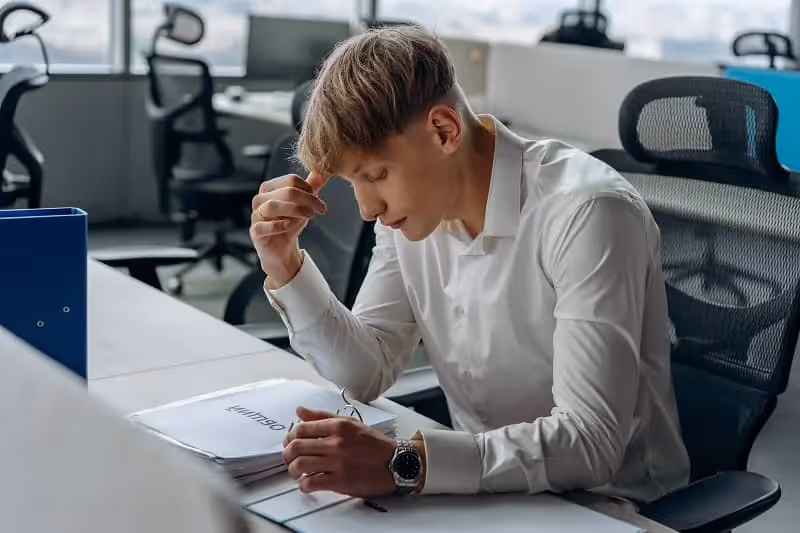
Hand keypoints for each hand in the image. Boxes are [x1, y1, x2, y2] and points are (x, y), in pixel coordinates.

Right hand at [250, 172, 330, 286]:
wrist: (281, 249)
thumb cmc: (290, 223)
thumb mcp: (302, 205)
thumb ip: (310, 189)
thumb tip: (321, 173)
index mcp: (270, 188)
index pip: (290, 180)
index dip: (307, 188)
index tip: (318, 198)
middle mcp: (260, 199)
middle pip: (285, 192)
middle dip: (307, 199)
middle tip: (321, 208)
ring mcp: (256, 215)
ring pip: (272, 206)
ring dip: (295, 210)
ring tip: (310, 216)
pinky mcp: (255, 231)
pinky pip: (263, 226)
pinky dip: (278, 225)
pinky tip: (290, 226)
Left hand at [282, 406, 397, 497]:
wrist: (396, 463)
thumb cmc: (374, 444)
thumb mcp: (351, 423)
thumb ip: (323, 417)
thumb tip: (300, 411)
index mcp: (338, 426)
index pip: (301, 428)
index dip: (290, 436)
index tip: (290, 441)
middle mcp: (336, 442)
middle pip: (296, 446)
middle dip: (287, 453)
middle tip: (289, 457)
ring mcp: (337, 462)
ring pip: (300, 465)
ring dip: (293, 470)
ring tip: (296, 471)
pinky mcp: (340, 481)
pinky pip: (311, 483)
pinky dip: (304, 485)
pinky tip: (308, 483)